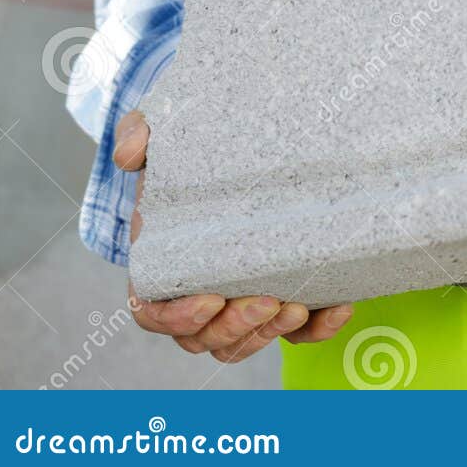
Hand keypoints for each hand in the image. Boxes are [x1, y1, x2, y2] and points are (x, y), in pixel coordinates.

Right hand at [114, 110, 354, 362]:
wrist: (233, 136)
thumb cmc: (187, 142)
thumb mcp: (156, 125)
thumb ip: (137, 131)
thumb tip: (128, 155)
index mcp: (161, 259)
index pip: (153, 311)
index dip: (177, 318)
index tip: (210, 299)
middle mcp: (195, 288)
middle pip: (205, 335)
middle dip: (235, 329)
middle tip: (267, 301)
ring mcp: (238, 295)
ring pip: (243, 341)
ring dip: (269, 334)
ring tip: (298, 306)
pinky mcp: (279, 290)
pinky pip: (295, 329)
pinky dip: (315, 329)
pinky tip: (338, 308)